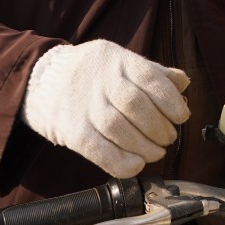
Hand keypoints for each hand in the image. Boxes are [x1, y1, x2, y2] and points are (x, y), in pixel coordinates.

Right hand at [20, 39, 189, 177]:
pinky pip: (97, 149)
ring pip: (118, 129)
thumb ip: (153, 72)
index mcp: (116, 59)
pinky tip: (136, 165)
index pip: (149, 77)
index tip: (181, 116)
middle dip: (159, 127)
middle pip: (136, 105)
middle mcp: (100, 81)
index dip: (170, 100)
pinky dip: (120, 161)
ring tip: (156, 152)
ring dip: (144, 147)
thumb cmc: (91, 73)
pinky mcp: (71, 130)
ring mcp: (83, 106)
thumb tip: (183, 84)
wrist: (41, 81)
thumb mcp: (120, 61)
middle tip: (168, 138)